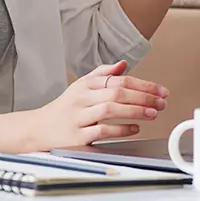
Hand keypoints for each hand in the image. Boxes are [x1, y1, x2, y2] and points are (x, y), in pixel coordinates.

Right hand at [31, 60, 168, 150]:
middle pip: (117, 92)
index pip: (118, 79)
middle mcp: (82, 97)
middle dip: (143, 96)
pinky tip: (134, 129)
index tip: (160, 90)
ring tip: (153, 113)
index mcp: (86, 84)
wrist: (38, 129)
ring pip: (110, 109)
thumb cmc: (64, 108)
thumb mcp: (81, 86)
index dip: (142, 84)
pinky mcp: (77, 136)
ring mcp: (79, 116)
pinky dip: (121, 130)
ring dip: (135, 110)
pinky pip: (102, 131)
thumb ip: (102, 74)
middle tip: (161, 102)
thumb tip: (123, 64)